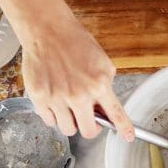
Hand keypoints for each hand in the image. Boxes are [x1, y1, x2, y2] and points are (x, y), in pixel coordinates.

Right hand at [21, 15, 134, 140]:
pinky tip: (54, 99)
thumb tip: (106, 110)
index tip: (128, 137)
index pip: (116, 115)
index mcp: (99, 85)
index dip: (124, 129)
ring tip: (68, 104)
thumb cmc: (76, 43)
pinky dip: (53, 114)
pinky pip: (49, 121)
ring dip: (70, 121)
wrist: (48, 30)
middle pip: (89, 132)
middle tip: (87, 117)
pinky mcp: (39, 98)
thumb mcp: (102, 63)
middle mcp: (79, 95)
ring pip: (67, 129)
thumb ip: (106, 87)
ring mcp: (58, 98)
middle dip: (91, 127)